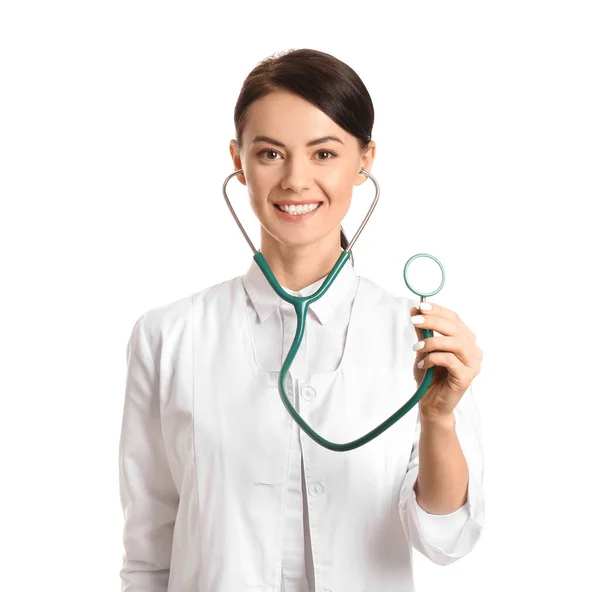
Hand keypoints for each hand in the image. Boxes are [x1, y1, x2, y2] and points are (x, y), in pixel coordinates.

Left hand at [410, 302, 482, 421]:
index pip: (454, 319)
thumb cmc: (429, 376)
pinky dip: (433, 358)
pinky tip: (423, 364)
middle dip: (433, 321)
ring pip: (455, 343)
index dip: (438, 310)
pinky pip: (450, 360)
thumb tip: (415, 310)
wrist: (431, 403)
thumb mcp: (423, 349)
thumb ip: (423, 331)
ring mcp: (472, 364)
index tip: (420, 307)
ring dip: (432, 341)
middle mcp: (473, 350)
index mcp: (465, 340)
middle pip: (455, 328)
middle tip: (415, 321)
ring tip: (417, 347)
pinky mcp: (466, 377)